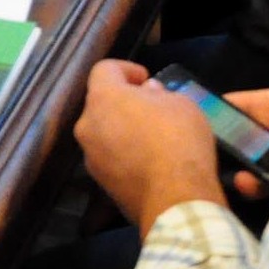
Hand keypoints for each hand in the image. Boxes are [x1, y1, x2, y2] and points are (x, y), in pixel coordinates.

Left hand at [74, 60, 227, 235]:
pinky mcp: (101, 184)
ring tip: (153, 137)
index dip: (126, 69)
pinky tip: (150, 162)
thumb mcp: (181, 104)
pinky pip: (111, 159)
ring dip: (123, 130)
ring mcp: (91, 158)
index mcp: (103, 98)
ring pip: (104, 133)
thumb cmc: (179, 141)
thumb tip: (148, 93)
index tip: (146, 78)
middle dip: (124, 102)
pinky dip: (125, 155)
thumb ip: (158, 93)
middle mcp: (87, 126)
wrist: (175, 199)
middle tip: (152, 108)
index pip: (104, 70)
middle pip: (101, 104)